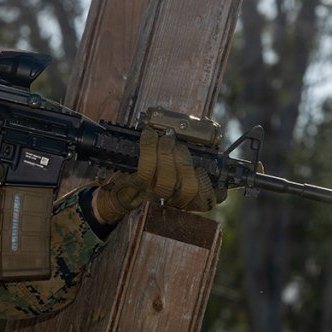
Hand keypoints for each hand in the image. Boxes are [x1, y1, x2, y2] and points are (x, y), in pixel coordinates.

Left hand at [92, 127, 225, 223]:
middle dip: (185, 162)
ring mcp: (154, 194)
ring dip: (167, 153)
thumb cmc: (151, 171)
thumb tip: (208, 131)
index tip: (207, 170)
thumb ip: (191, 157)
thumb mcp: (174, 166)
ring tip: (165, 137)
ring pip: (168, 181)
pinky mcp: (136, 186)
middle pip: (189, 189)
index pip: (207, 200)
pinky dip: (148, 148)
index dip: (213, 189)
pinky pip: (145, 170)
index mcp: (186, 197)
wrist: (118, 187)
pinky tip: (149, 135)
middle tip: (179, 144)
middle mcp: (172, 200)